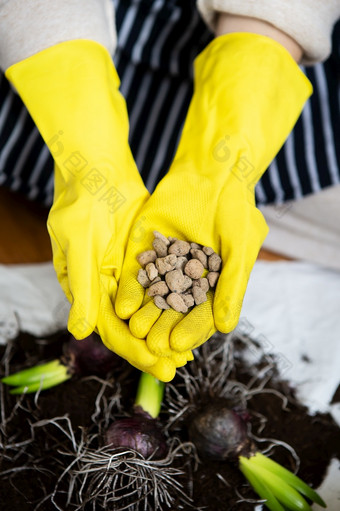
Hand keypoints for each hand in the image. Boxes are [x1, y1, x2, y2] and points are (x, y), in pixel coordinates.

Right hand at [6, 39, 192, 379]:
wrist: (97, 170)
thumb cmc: (80, 206)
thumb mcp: (79, 244)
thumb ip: (83, 289)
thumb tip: (81, 333)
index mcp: (87, 291)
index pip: (112, 331)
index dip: (135, 352)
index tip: (160, 368)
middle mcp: (107, 289)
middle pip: (133, 327)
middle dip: (156, 347)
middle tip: (180, 366)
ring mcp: (126, 275)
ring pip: (149, 310)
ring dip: (168, 327)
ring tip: (190, 348)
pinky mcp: (143, 259)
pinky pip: (161, 286)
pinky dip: (175, 300)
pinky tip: (194, 311)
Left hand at [115, 33, 311, 356]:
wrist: (212, 172)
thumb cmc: (235, 209)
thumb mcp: (240, 248)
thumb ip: (233, 287)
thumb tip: (226, 329)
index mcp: (214, 284)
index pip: (201, 314)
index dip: (191, 330)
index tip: (178, 343)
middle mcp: (188, 279)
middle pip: (174, 309)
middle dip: (163, 326)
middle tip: (151, 344)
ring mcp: (166, 265)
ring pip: (154, 295)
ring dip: (145, 313)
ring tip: (135, 330)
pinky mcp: (147, 248)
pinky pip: (137, 272)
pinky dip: (131, 289)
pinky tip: (123, 305)